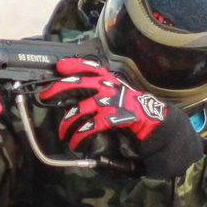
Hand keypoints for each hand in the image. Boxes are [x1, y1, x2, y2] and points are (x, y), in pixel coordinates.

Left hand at [39, 57, 201, 176]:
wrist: (159, 125)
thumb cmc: (136, 115)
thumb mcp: (118, 100)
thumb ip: (103, 98)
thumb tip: (80, 102)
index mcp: (112, 82)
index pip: (92, 67)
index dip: (75, 64)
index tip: (60, 65)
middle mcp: (111, 88)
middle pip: (79, 83)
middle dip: (59, 88)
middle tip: (46, 96)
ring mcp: (114, 101)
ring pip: (81, 109)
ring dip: (69, 123)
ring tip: (65, 134)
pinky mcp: (117, 116)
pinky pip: (93, 125)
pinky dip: (81, 135)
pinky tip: (77, 142)